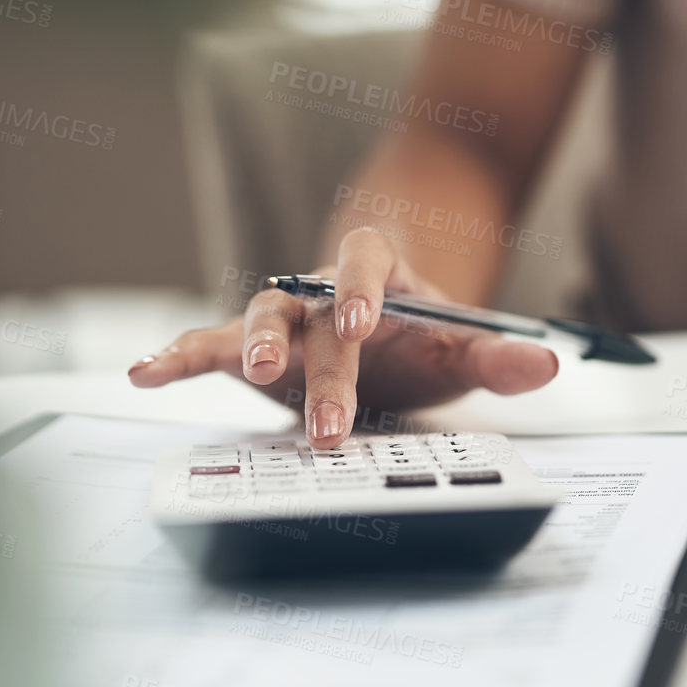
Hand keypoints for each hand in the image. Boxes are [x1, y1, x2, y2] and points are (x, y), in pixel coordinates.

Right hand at [128, 229, 559, 447]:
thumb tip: (545, 365)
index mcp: (375, 273)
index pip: (366, 263)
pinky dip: (174, 358)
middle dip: (323, 369)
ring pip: (259, 318)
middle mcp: (320, 287)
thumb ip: (499, 359)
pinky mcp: (246, 349)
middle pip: (314, 315)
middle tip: (332, 424)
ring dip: (250, 347)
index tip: (363, 321)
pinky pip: (205, 346)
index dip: (360, 288)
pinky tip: (141, 375)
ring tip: (250, 378)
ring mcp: (281, 317)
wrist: (380, 321)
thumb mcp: (460, 349)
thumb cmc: (418, 337)